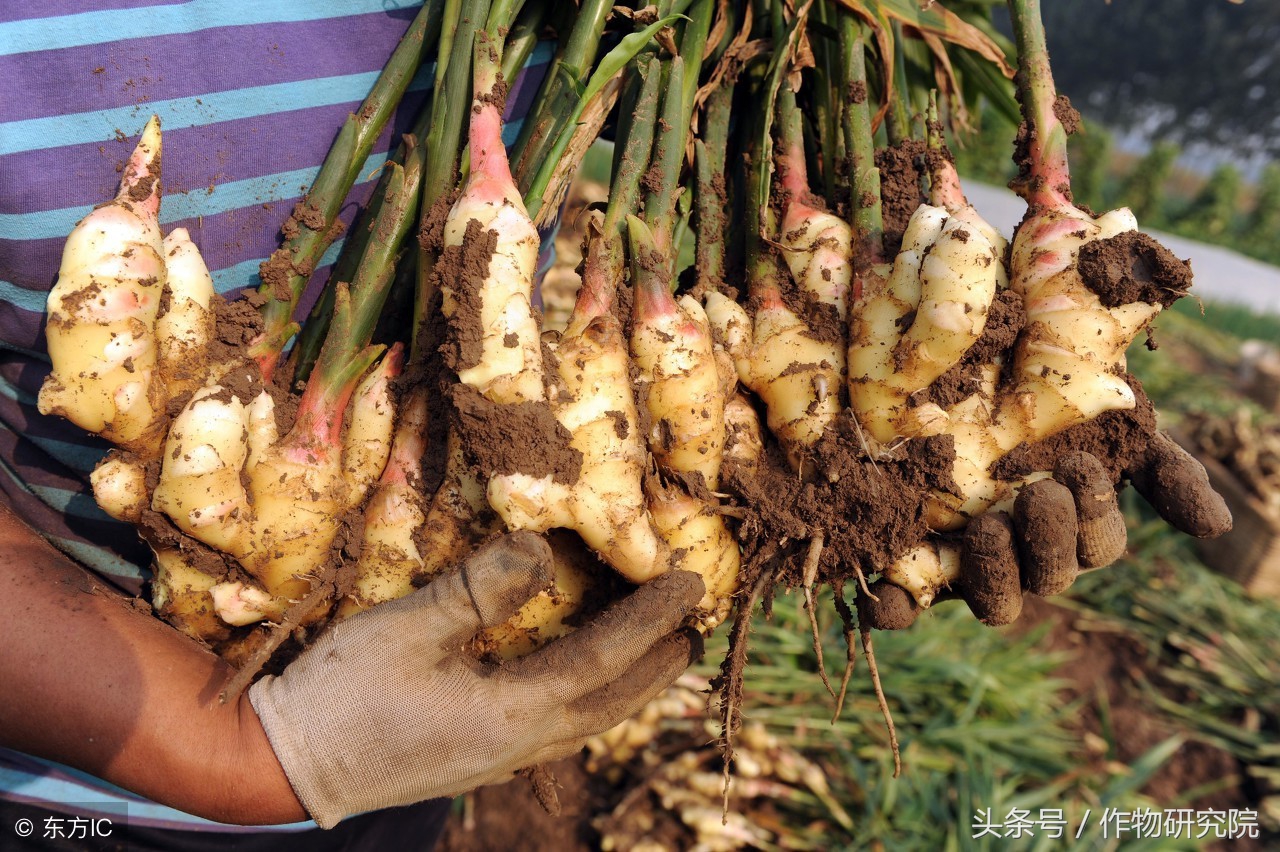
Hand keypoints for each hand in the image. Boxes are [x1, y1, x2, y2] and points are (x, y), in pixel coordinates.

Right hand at [248, 531, 704, 827]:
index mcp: (511, 715)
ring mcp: (499, 757)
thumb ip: (480, 590)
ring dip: (631, 685)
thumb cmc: (341, 694)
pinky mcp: (479, 755)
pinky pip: (559, 727)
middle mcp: (518, 745)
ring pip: (589, 721)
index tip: (690, 586)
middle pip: (611, 704)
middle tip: (696, 625)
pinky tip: (585, 683)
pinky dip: (591, 698)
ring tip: (661, 653)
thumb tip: (544, 547)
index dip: (650, 621)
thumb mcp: (408, 629)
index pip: (603, 662)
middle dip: (659, 663)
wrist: (286, 765)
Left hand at [861, 435, 1230, 628]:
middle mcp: (1026, 552)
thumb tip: (1217, 527)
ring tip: (988, 527)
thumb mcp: (1114, 425)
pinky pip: (906, 604)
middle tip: (1037, 496)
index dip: (1092, 515)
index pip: (1096, 543)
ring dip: (995, 573)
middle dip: (1049, 542)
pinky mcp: (912, 560)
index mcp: (1075, 528)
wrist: (972, 370)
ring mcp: (969, 561)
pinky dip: (897, 609)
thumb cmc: (1053, 398)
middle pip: (1049, 577)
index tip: (1077, 467)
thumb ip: (1164, 471)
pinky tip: (885, 598)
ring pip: (992, 600)